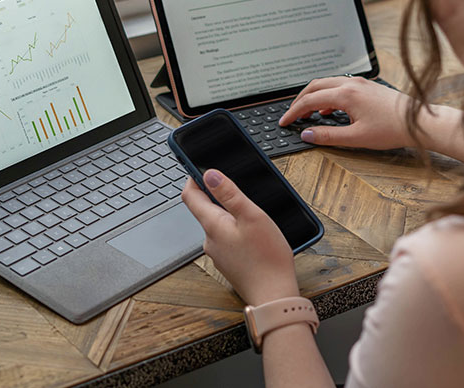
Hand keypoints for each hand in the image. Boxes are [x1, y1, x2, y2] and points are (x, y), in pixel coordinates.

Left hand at [181, 171, 298, 305]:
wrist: (274, 296)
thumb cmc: (267, 258)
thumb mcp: (252, 216)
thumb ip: (229, 194)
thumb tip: (210, 174)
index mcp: (212, 226)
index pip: (190, 196)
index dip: (193, 178)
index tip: (200, 167)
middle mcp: (210, 241)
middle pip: (206, 210)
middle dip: (218, 197)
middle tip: (238, 188)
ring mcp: (219, 254)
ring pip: (219, 225)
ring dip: (231, 216)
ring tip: (253, 214)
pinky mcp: (230, 263)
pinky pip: (228, 240)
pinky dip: (238, 231)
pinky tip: (255, 235)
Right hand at [279, 76, 413, 149]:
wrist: (418, 121)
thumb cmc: (393, 129)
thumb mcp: (356, 137)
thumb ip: (328, 136)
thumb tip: (308, 134)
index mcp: (346, 94)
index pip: (310, 100)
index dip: (294, 112)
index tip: (285, 121)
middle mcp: (351, 84)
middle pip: (315, 86)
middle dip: (299, 100)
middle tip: (291, 115)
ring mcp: (360, 83)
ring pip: (327, 83)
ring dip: (314, 96)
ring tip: (307, 113)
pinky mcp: (367, 86)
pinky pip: (339, 86)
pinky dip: (327, 95)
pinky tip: (329, 110)